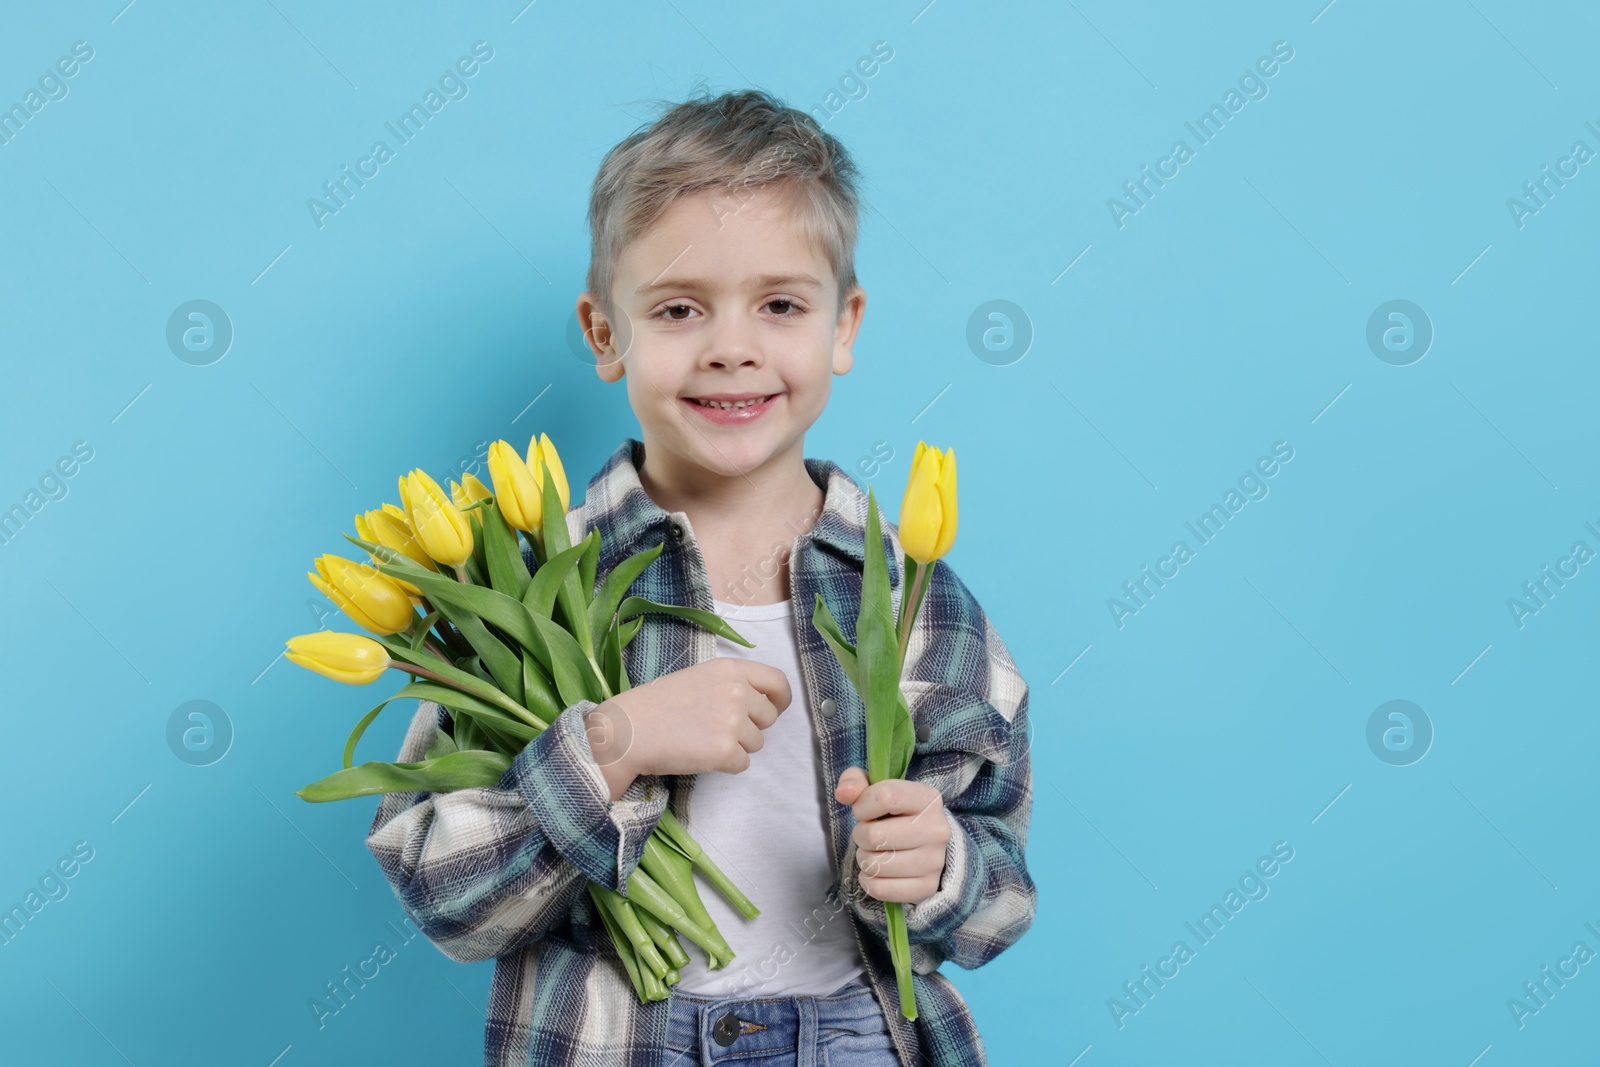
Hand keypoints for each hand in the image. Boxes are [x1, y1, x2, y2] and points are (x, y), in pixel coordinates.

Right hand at [585, 657, 790, 793]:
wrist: (628, 731)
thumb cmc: (658, 705)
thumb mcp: (699, 677)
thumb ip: (731, 684)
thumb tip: (761, 703)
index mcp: (730, 670)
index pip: (778, 682)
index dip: (781, 699)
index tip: (775, 708)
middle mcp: (737, 692)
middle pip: (769, 718)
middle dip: (750, 727)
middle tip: (716, 728)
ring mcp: (732, 722)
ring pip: (756, 743)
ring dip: (736, 746)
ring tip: (702, 739)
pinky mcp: (725, 751)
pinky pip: (743, 764)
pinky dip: (725, 765)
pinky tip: (700, 754)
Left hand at [834, 767, 950, 904]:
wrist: (926, 843)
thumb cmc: (895, 813)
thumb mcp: (877, 788)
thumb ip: (856, 781)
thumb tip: (843, 793)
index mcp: (928, 799)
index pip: (886, 796)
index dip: (863, 805)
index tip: (864, 811)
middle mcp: (936, 830)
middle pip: (875, 835)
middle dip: (861, 835)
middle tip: (869, 835)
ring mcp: (934, 861)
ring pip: (875, 864)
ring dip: (864, 859)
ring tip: (875, 852)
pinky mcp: (926, 887)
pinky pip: (880, 889)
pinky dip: (868, 881)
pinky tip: (876, 871)